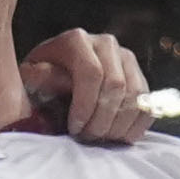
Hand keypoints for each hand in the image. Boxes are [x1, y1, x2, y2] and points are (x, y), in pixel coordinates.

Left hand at [30, 27, 155, 147]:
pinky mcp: (139, 75)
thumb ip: (39, 78)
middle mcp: (106, 43)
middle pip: (116, 86)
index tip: (74, 128)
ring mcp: (127, 58)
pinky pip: (148, 103)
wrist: (57, 80)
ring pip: (136, 95)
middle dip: (101, 119)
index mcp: (77, 40)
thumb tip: (48, 76)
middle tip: (86, 138)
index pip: (92, 73)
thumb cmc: (41, 83)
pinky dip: (137, 125)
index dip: (86, 106)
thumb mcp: (31, 80)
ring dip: (119, 125)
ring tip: (100, 138)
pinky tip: (120, 137)